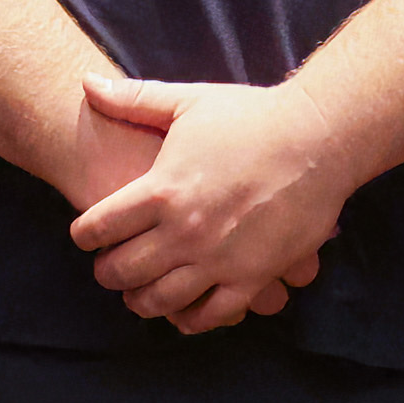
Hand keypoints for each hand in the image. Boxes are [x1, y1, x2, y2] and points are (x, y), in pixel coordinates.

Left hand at [66, 75, 348, 333]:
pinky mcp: (252, 277)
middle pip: (122, 270)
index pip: (99, 227)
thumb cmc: (252, 117)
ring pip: (160, 300)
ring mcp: (218, 258)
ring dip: (140, 302)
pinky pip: (211, 314)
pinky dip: (189, 320)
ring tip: (136, 295)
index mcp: (162, 189)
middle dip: (106, 273)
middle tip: (106, 270)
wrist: (319, 139)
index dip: (84, 235)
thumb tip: (86, 82)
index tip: (85, 236)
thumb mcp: (188, 101)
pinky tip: (181, 313)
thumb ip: (133, 98)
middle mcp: (184, 230)